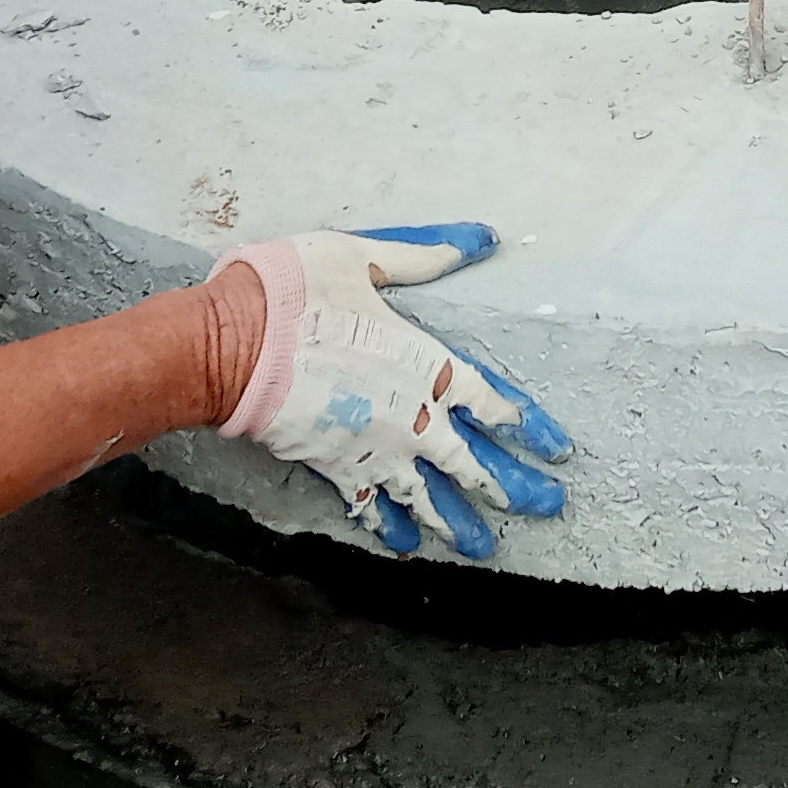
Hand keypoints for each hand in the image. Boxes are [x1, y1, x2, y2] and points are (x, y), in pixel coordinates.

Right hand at [214, 224, 573, 559]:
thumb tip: (480, 239)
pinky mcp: (334, 467)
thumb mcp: (366, 256)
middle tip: (546, 508)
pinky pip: (370, 506)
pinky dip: (389, 529)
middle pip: (473, 462)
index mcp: (425, 364)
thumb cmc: (295, 290)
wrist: (230, 342)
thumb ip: (425, 253)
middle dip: (512, 489)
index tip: (557, 452)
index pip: (491, 402)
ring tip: (484, 546)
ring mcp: (373, 449)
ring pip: (428, 496)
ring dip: (458, 523)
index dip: (527, 427)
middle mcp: (409, 417)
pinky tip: (404, 548)